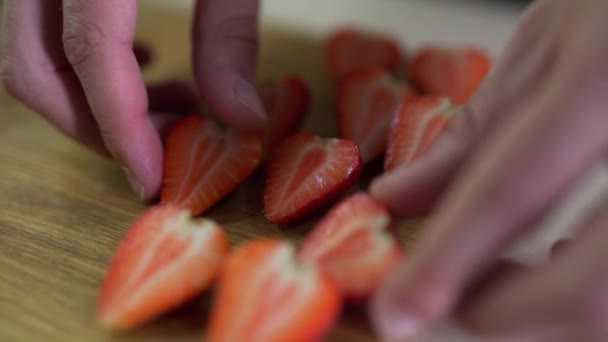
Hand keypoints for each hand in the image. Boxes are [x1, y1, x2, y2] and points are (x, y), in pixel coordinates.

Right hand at [0, 0, 264, 199]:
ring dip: (95, 100)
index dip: (121, 126)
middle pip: (33, 66)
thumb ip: (230, 36)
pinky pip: (44, 33)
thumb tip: (242, 121)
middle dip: (95, 126)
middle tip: (167, 140)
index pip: (89, 52)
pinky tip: (149, 63)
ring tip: (176, 100)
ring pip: (33, 55)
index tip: (152, 179)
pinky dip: (88, 68)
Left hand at [369, 0, 607, 339]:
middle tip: (462, 296)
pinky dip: (592, 294)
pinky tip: (571, 254)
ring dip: (553, 314)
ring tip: (514, 269)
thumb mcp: (548, 45)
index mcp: (607, 79)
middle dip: (507, 314)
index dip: (446, 261)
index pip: (513, 190)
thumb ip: (476, 130)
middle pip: (593, 298)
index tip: (396, 314)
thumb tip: (399, 198)